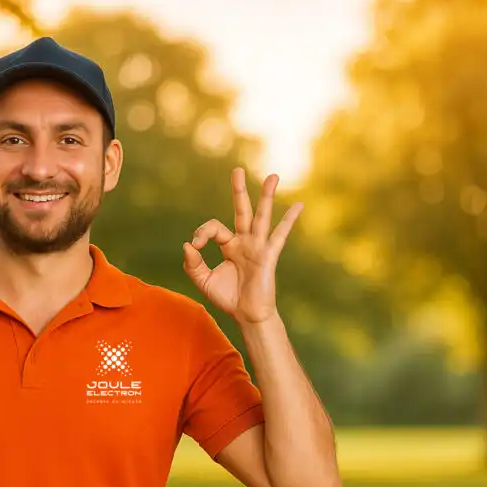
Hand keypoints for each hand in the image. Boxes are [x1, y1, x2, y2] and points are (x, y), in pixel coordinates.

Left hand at [182, 167, 302, 323]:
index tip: (194, 246)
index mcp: (230, 245)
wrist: (248, 316)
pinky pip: (279, 236)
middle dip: (239, 191)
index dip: (201, 233)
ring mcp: (258, 247)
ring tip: (273, 176)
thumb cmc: (228, 298)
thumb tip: (187, 245)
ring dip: (266, 196)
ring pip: (262, 217)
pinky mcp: (268, 256)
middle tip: (236, 170)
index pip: (214, 228)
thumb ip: (193, 264)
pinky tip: (298, 206)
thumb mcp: (204, 281)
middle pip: (242, 211)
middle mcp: (245, 241)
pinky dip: (289, 221)